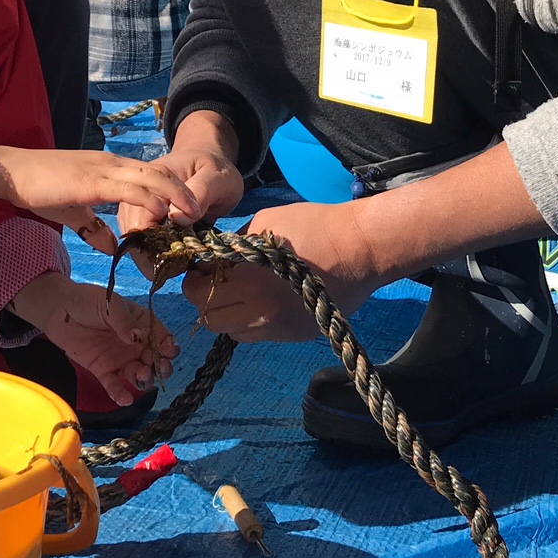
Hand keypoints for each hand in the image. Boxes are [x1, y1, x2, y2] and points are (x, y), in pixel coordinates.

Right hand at [0, 146, 199, 255]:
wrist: (13, 173)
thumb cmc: (39, 189)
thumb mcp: (72, 213)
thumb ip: (94, 228)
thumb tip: (112, 247)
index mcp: (108, 168)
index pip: (149, 174)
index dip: (171, 189)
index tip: (186, 210)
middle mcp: (111, 163)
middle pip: (159, 171)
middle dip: (183, 190)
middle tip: (201, 211)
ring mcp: (104, 170)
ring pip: (151, 177)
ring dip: (175, 194)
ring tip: (193, 212)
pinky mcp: (94, 181)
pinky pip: (130, 189)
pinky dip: (150, 200)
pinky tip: (163, 213)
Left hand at [8, 271, 178, 405]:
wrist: (59, 310)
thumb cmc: (87, 300)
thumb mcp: (110, 303)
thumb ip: (124, 322)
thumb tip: (138, 339)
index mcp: (141, 324)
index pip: (161, 336)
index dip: (169, 345)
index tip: (169, 351)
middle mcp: (135, 344)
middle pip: (155, 359)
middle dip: (161, 366)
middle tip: (159, 368)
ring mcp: (120, 359)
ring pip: (139, 374)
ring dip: (144, 379)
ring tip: (140, 377)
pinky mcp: (103, 371)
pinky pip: (115, 385)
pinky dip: (120, 393)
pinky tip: (125, 399)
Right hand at [117, 109, 244, 252]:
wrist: (207, 161)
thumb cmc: (214, 168)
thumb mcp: (217, 177)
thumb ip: (200, 193)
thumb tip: (177, 219)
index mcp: (153, 181)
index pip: (141, 221)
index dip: (156, 246)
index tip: (180, 260)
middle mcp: (138, 194)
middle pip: (134, 236)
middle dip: (154, 256)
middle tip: (181, 266)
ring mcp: (137, 205)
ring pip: (135, 241)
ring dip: (154, 256)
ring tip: (178, 263)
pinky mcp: (141, 215)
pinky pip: (142, 240)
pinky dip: (156, 251)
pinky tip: (173, 256)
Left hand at [186, 202, 386, 343]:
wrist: (362, 248)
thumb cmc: (314, 226)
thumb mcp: (264, 222)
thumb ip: (232, 244)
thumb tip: (212, 257)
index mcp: (248, 280)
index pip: (197, 292)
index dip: (195, 278)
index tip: (203, 266)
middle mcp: (260, 312)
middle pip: (209, 319)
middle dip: (206, 298)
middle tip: (218, 280)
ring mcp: (278, 329)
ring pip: (231, 332)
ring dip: (228, 314)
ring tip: (242, 292)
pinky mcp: (294, 335)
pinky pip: (258, 335)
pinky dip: (251, 321)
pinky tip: (265, 300)